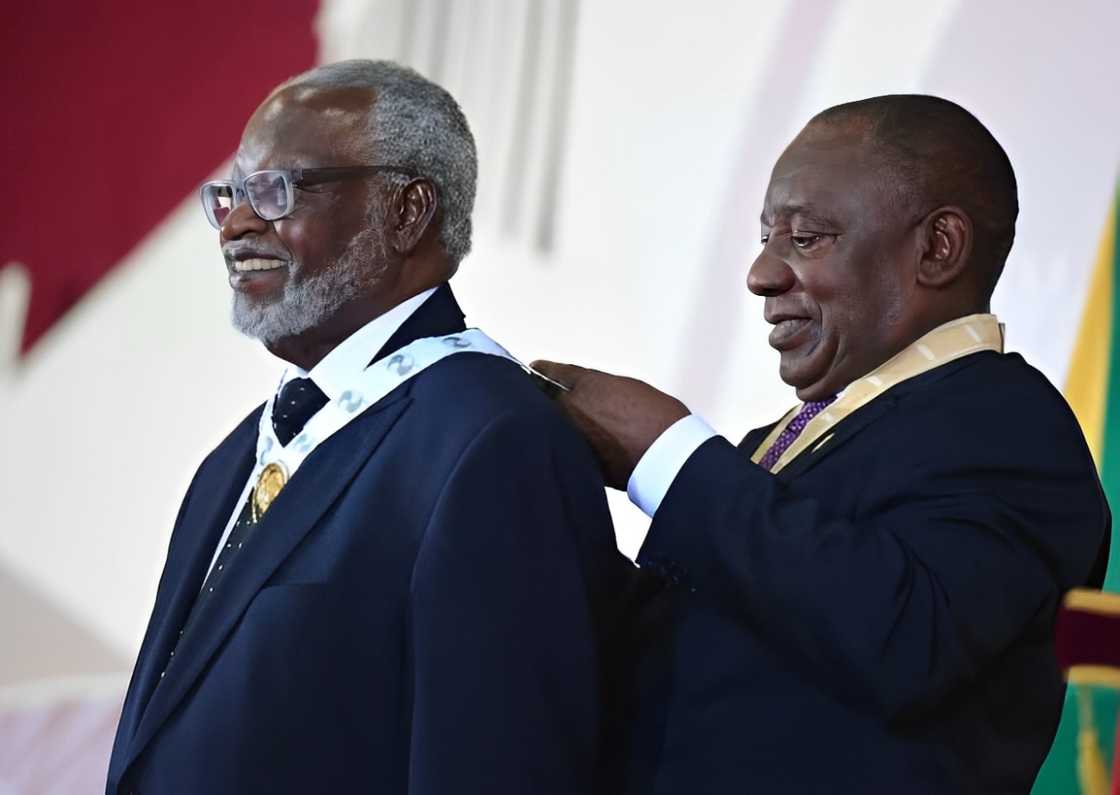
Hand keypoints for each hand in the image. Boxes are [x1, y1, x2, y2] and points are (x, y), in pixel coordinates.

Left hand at [531, 361, 688, 489]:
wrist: (666, 454)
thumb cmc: (657, 419)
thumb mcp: (628, 388)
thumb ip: (600, 388)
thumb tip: (590, 395)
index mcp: (585, 386)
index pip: (552, 372)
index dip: (542, 370)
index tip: (535, 369)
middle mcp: (573, 409)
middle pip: (543, 400)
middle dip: (542, 397)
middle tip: (542, 396)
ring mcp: (572, 436)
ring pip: (551, 425)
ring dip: (552, 421)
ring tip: (558, 421)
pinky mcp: (578, 459)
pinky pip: (564, 446)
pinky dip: (564, 443)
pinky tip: (571, 442)